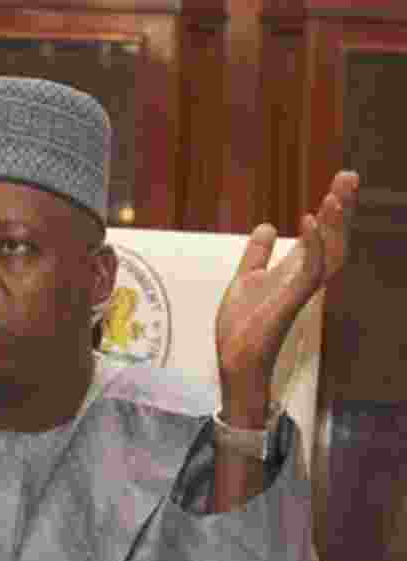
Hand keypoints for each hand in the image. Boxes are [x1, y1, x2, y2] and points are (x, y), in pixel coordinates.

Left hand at [215, 170, 358, 423]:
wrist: (235, 359)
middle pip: (333, 238)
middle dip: (342, 208)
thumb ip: (257, 255)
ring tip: (334, 195)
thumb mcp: (246, 279)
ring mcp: (301, 290)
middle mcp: (304, 278)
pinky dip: (314, 245)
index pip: (320, 234)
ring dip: (333, 223)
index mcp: (295, 271)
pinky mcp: (292, 301)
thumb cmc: (243, 326)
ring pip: (330, 252)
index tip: (341, 180)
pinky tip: (308, 222)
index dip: (331, 209)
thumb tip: (266, 226)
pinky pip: (312, 270)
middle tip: (349, 176)